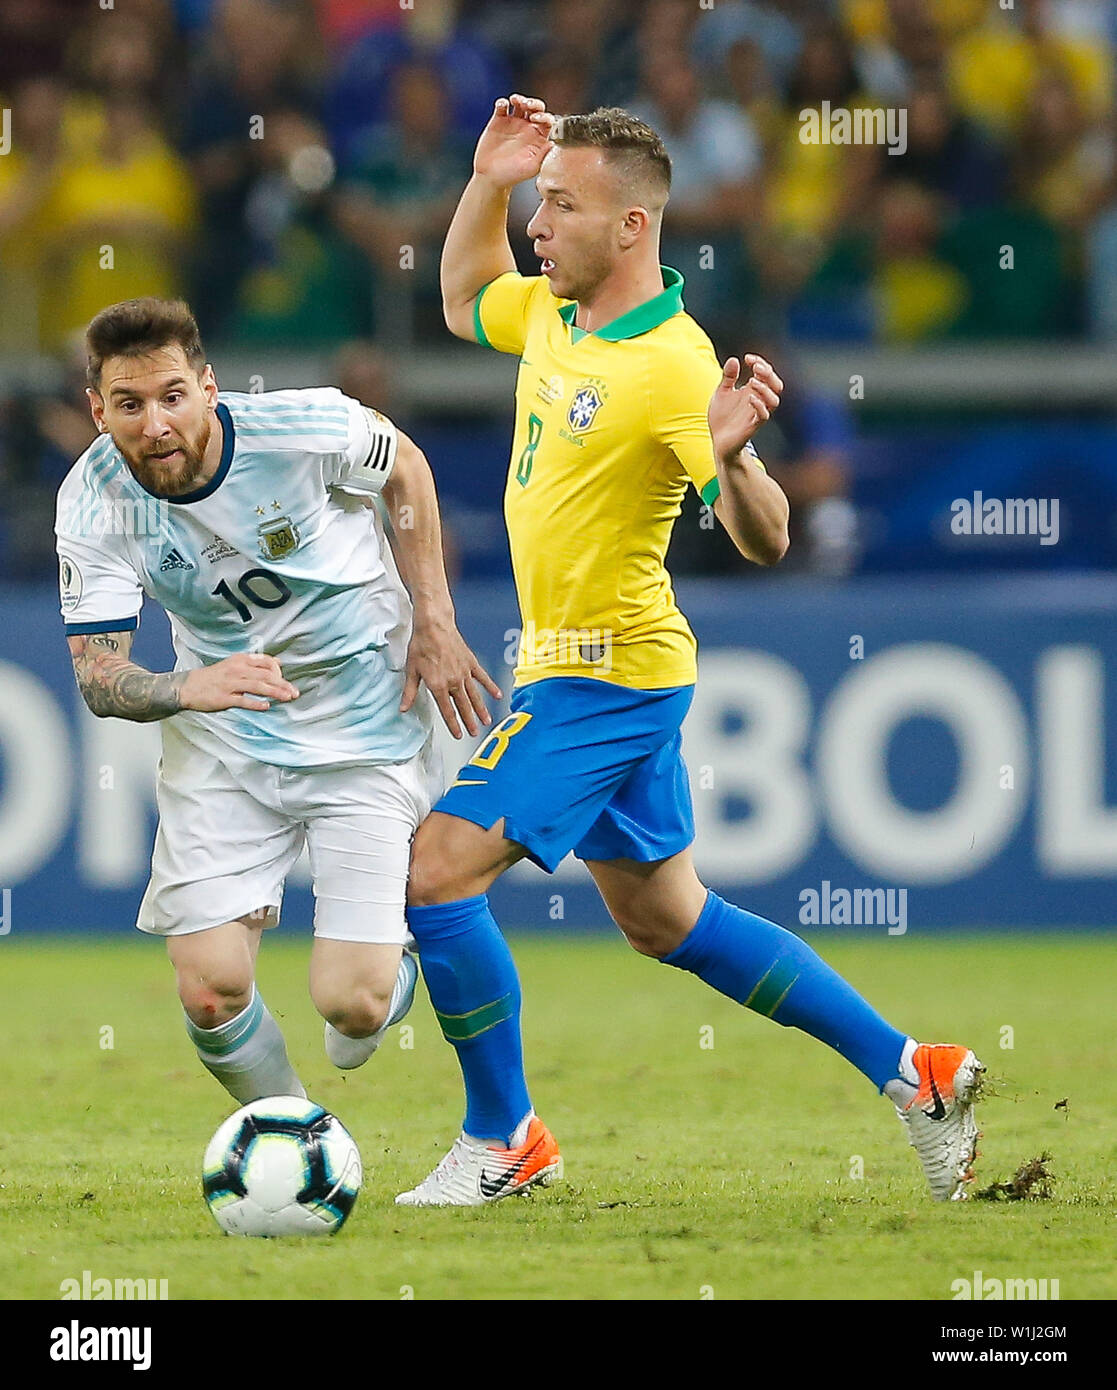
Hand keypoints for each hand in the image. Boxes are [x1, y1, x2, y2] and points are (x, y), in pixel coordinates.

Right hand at [180, 654, 298, 712]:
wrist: (188, 686)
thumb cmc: (213, 677)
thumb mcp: (235, 664)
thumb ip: (256, 663)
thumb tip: (278, 662)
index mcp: (240, 660)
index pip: (266, 662)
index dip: (279, 671)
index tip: (286, 681)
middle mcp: (237, 670)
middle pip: (266, 676)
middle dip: (283, 684)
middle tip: (294, 692)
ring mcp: (231, 684)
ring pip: (258, 687)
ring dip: (275, 692)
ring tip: (287, 698)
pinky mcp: (224, 698)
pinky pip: (243, 701)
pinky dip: (256, 703)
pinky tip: (266, 706)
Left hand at [401, 611, 502, 738]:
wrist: (434, 625)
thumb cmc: (421, 645)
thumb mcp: (412, 670)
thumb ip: (410, 692)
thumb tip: (403, 708)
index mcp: (438, 685)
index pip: (447, 711)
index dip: (453, 725)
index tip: (458, 735)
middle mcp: (453, 681)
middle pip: (464, 706)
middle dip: (470, 722)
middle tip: (475, 733)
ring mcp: (464, 672)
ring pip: (474, 695)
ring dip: (481, 710)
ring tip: (486, 721)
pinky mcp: (471, 662)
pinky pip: (483, 678)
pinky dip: (490, 687)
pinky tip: (497, 695)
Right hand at [473, 93, 555, 188]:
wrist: (490, 176)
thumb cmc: (512, 175)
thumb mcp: (530, 168)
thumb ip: (543, 156)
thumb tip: (554, 143)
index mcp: (538, 138)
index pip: (547, 121)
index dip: (544, 116)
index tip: (536, 119)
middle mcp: (527, 128)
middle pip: (535, 108)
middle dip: (534, 103)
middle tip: (528, 105)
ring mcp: (513, 123)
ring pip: (520, 104)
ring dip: (519, 99)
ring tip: (515, 101)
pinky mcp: (498, 121)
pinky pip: (502, 106)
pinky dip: (502, 102)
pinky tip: (502, 106)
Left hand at [708, 354, 783, 464]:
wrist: (718, 441)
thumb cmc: (722, 417)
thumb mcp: (722, 393)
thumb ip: (728, 377)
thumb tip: (734, 359)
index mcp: (753, 391)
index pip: (766, 373)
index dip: (760, 362)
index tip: (748, 358)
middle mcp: (759, 401)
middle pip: (777, 385)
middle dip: (769, 374)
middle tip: (755, 368)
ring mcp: (757, 414)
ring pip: (774, 401)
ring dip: (765, 388)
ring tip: (751, 381)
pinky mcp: (752, 427)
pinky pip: (763, 416)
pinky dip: (759, 405)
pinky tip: (749, 397)